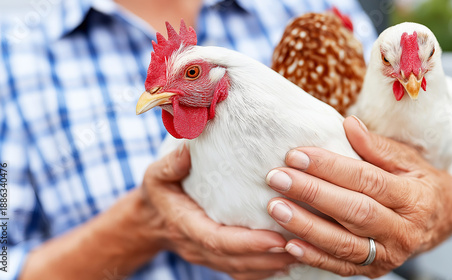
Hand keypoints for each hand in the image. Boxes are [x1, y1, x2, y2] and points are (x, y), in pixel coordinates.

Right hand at [141, 144, 296, 279]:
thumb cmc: (159, 192)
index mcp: (184, 224)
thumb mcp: (157, 174)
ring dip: (270, 265)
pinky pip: (240, 272)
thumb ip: (172, 164)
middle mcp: (196, 246)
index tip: (275, 239)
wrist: (150, 220)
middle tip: (299, 246)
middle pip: (234, 260)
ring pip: (240, 270)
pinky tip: (286, 261)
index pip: (216, 240)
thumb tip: (188, 149)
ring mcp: (206, 257)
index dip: (247, 243)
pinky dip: (264, 270)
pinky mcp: (215, 259)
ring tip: (301, 253)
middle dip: (268, 257)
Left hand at [265, 116, 451, 277]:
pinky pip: (340, 267)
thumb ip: (376, 146)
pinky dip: (314, 257)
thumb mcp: (406, 160)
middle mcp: (403, 231)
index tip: (296, 156)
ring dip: (306, 226)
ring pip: (343, 243)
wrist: (439, 219)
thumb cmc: (417, 182)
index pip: (367, 180)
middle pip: (353, 212)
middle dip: (312, 193)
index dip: (330, 167)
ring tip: (276, 208)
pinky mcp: (373, 270)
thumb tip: (348, 124)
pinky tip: (289, 244)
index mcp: (414, 198)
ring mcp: (389, 255)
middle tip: (277, 178)